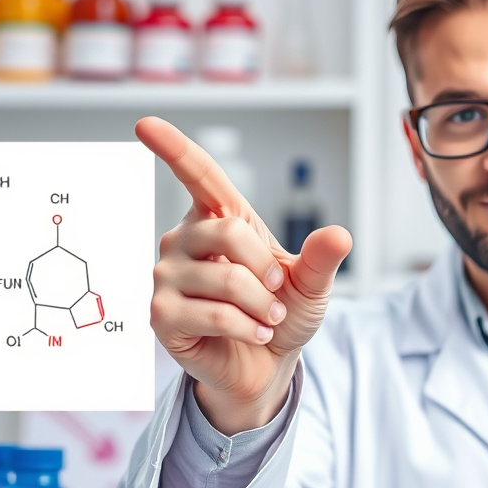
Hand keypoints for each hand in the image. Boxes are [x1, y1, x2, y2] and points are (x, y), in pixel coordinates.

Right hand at [139, 117, 352, 433]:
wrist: (265, 364)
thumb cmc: (281, 314)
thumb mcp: (311, 284)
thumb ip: (322, 258)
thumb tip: (341, 235)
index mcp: (218, 218)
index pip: (197, 174)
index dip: (173, 147)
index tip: (146, 124)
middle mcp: (185, 239)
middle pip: (228, 232)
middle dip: (266, 269)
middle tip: (278, 293)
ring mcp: (167, 275)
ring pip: (225, 279)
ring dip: (262, 306)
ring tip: (268, 319)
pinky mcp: (160, 314)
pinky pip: (213, 313)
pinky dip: (247, 329)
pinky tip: (253, 334)